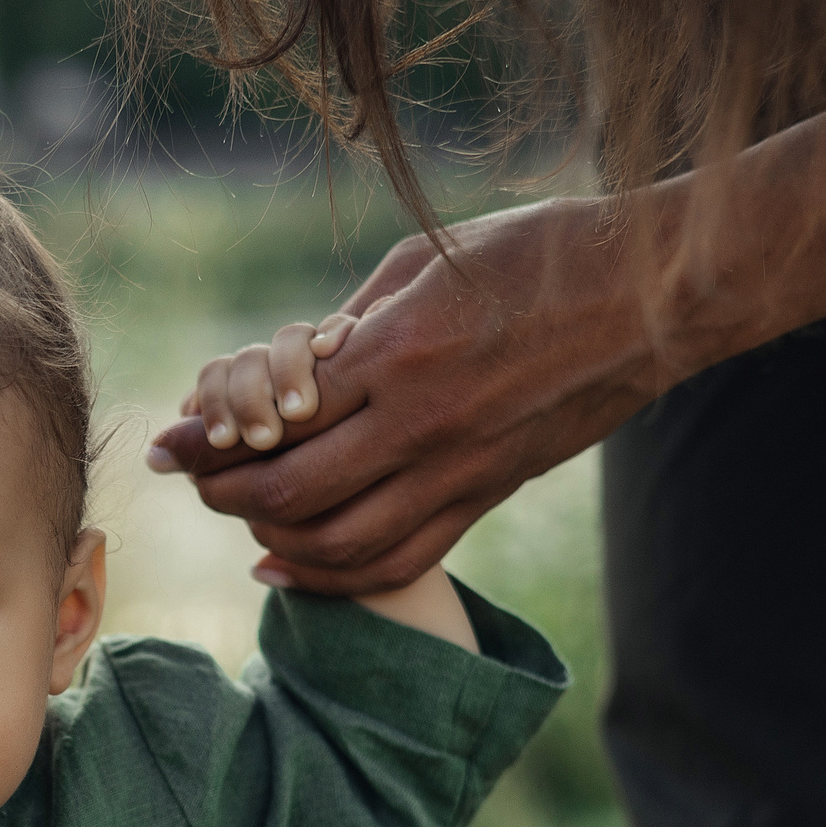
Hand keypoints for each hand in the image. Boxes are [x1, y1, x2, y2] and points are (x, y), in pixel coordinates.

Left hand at [148, 197, 697, 593]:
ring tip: (236, 514)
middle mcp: (425, 423)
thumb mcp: (426, 262)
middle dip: (221, 493)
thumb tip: (286, 367)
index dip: (206, 438)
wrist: (658, 294)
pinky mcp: (489, 495)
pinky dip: (330, 574)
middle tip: (188, 478)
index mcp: (400, 351)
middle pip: (290, 491)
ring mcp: (461, 470)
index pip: (273, 418)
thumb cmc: (539, 252)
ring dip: (268, 536)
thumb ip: (352, 324)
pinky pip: (398, 562)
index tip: (167, 441)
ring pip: (337, 542)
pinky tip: (284, 564)